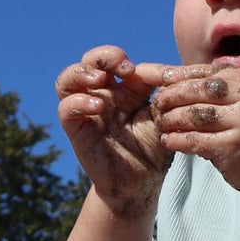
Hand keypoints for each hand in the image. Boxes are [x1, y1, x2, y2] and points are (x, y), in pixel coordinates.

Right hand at [56, 46, 171, 214]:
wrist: (142, 184)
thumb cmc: (153, 150)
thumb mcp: (162, 119)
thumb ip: (164, 95)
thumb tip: (173, 74)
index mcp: (124, 89)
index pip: (124, 62)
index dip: (143, 66)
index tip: (166, 78)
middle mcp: (102, 95)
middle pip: (91, 60)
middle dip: (105, 56)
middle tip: (125, 67)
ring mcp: (87, 111)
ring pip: (68, 79)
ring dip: (82, 71)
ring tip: (99, 78)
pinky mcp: (77, 130)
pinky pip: (66, 109)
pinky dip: (78, 102)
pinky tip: (97, 105)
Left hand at [150, 64, 239, 202]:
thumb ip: (217, 90)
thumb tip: (171, 75)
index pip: (209, 73)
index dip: (181, 76)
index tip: (162, 82)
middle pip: (199, 90)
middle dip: (173, 95)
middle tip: (156, 104)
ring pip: (194, 115)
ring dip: (171, 118)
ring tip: (160, 123)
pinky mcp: (233, 147)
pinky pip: (195, 140)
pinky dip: (178, 140)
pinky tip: (168, 141)